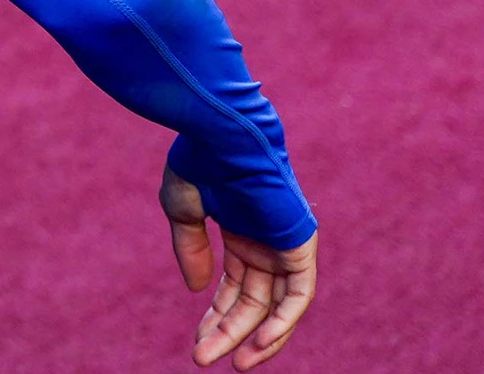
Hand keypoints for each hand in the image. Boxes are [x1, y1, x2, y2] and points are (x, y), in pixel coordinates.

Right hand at [163, 166, 317, 368]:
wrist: (219, 133)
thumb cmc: (199, 161)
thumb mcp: (183, 211)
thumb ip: (191, 250)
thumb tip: (196, 289)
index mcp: (242, 232)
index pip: (235, 288)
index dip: (216, 317)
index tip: (197, 344)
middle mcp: (267, 243)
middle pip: (253, 302)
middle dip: (228, 332)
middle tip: (203, 359)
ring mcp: (285, 244)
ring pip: (277, 306)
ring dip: (257, 337)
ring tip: (233, 363)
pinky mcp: (301, 244)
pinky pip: (299, 295)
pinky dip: (283, 322)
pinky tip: (260, 344)